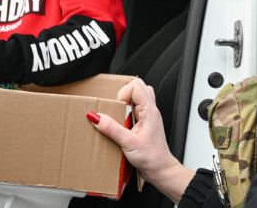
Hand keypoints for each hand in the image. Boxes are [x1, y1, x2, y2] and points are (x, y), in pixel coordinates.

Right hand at [89, 78, 194, 202]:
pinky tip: (122, 123)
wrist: (161, 170)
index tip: (117, 108)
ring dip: (126, 102)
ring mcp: (148, 115)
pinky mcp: (144, 122)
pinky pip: (135, 107)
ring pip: (137, 95)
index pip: (135, 86)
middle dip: (123, 94)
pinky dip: (127, 110)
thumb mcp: (128, 143)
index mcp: (149, 110)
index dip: (122, 94)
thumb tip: (96, 117)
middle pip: (137, 86)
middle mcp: (150, 110)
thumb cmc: (152, 158)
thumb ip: (112, 129)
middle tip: (117, 109)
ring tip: (119, 115)